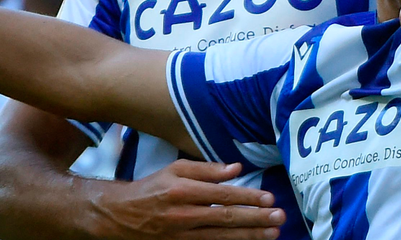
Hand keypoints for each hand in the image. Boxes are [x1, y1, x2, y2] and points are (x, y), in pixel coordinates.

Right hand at [91, 160, 283, 239]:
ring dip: (250, 235)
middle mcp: (184, 214)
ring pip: (222, 236)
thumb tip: (236, 168)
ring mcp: (182, 235)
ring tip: (272, 233)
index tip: (269, 198)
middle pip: (226, 218)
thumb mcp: (175, 170)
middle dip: (256, 219)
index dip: (248, 197)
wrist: (121, 215)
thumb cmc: (152, 188)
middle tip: (279, 218)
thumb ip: (206, 169)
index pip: (222, 195)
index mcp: (183, 190)